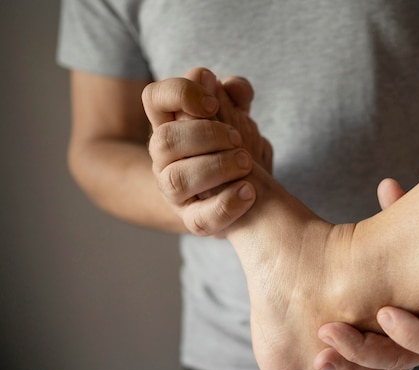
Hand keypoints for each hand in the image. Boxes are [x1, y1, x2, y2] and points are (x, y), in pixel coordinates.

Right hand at [143, 67, 270, 234]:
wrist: (241, 196)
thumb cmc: (231, 149)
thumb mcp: (235, 117)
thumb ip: (234, 97)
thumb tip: (230, 86)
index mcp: (170, 125)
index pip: (154, 97)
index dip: (180, 93)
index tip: (213, 103)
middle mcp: (165, 159)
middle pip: (163, 140)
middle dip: (206, 135)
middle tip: (238, 138)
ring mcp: (175, 192)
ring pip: (176, 180)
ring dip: (216, 167)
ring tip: (246, 163)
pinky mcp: (194, 219)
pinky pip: (201, 218)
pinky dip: (227, 204)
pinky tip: (249, 191)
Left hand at [314, 179, 418, 369]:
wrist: (410, 268)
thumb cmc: (417, 247)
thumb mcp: (412, 229)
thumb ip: (400, 212)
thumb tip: (387, 184)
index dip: (414, 333)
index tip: (385, 311)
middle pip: (402, 362)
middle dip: (365, 351)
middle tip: (330, 332)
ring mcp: (403, 352)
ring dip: (350, 368)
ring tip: (319, 359)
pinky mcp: (381, 357)